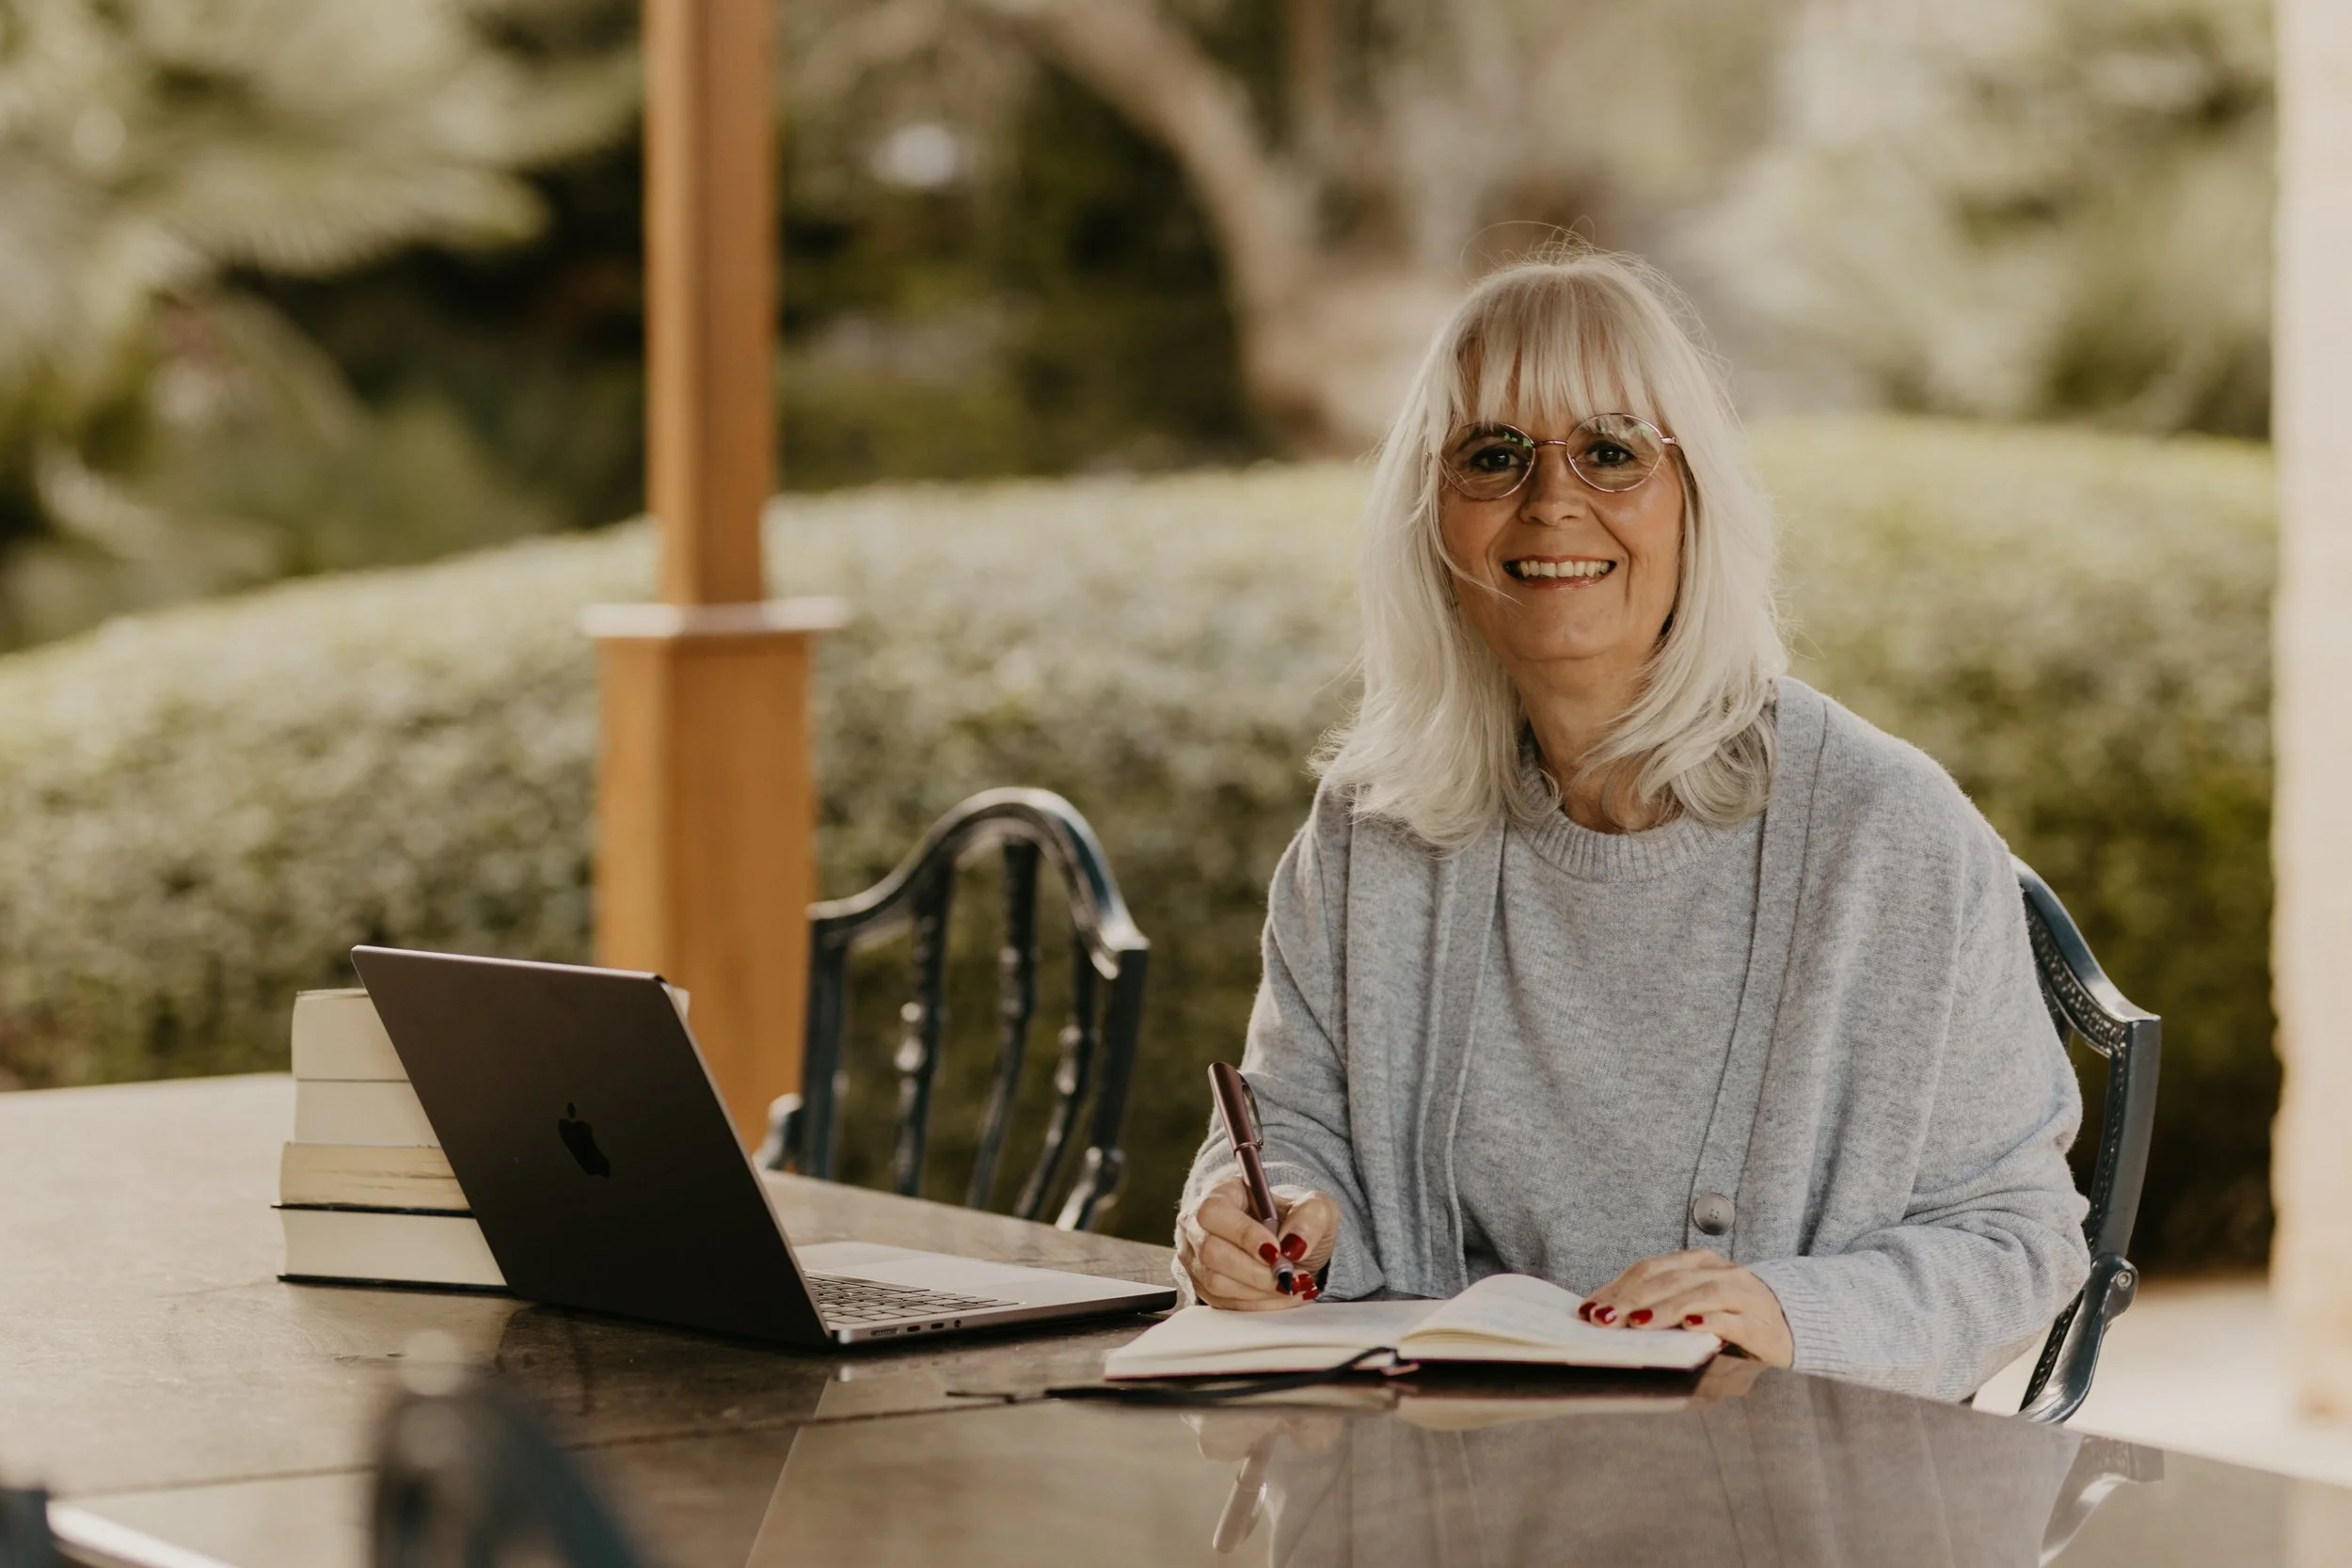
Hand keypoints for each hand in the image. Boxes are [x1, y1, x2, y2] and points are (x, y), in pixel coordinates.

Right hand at [1177, 1178, 1339, 1309]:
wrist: (1291, 1247)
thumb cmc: (1296, 1221)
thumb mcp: (1316, 1209)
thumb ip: (1310, 1218)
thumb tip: (1294, 1245)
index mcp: (1220, 1194)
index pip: (1214, 1212)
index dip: (1244, 1234)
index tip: (1277, 1251)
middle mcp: (1198, 1225)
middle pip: (1211, 1252)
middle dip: (1255, 1271)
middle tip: (1289, 1277)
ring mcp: (1196, 1258)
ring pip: (1215, 1282)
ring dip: (1258, 1291)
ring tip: (1291, 1286)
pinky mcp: (1203, 1286)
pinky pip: (1223, 1303)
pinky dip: (1257, 1304)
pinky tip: (1281, 1296)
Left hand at [1581, 1250, 1793, 1366]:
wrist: (1797, 1321)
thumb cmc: (1734, 1314)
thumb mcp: (1697, 1301)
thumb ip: (1663, 1302)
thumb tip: (1611, 1317)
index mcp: (1697, 1262)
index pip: (1649, 1269)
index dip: (1617, 1287)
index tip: (1588, 1308)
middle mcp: (1718, 1271)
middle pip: (1667, 1280)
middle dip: (1630, 1299)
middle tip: (1602, 1319)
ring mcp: (1741, 1295)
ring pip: (1698, 1294)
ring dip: (1663, 1308)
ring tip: (1636, 1322)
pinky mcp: (1759, 1323)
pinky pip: (1731, 1319)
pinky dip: (1709, 1321)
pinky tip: (1690, 1328)